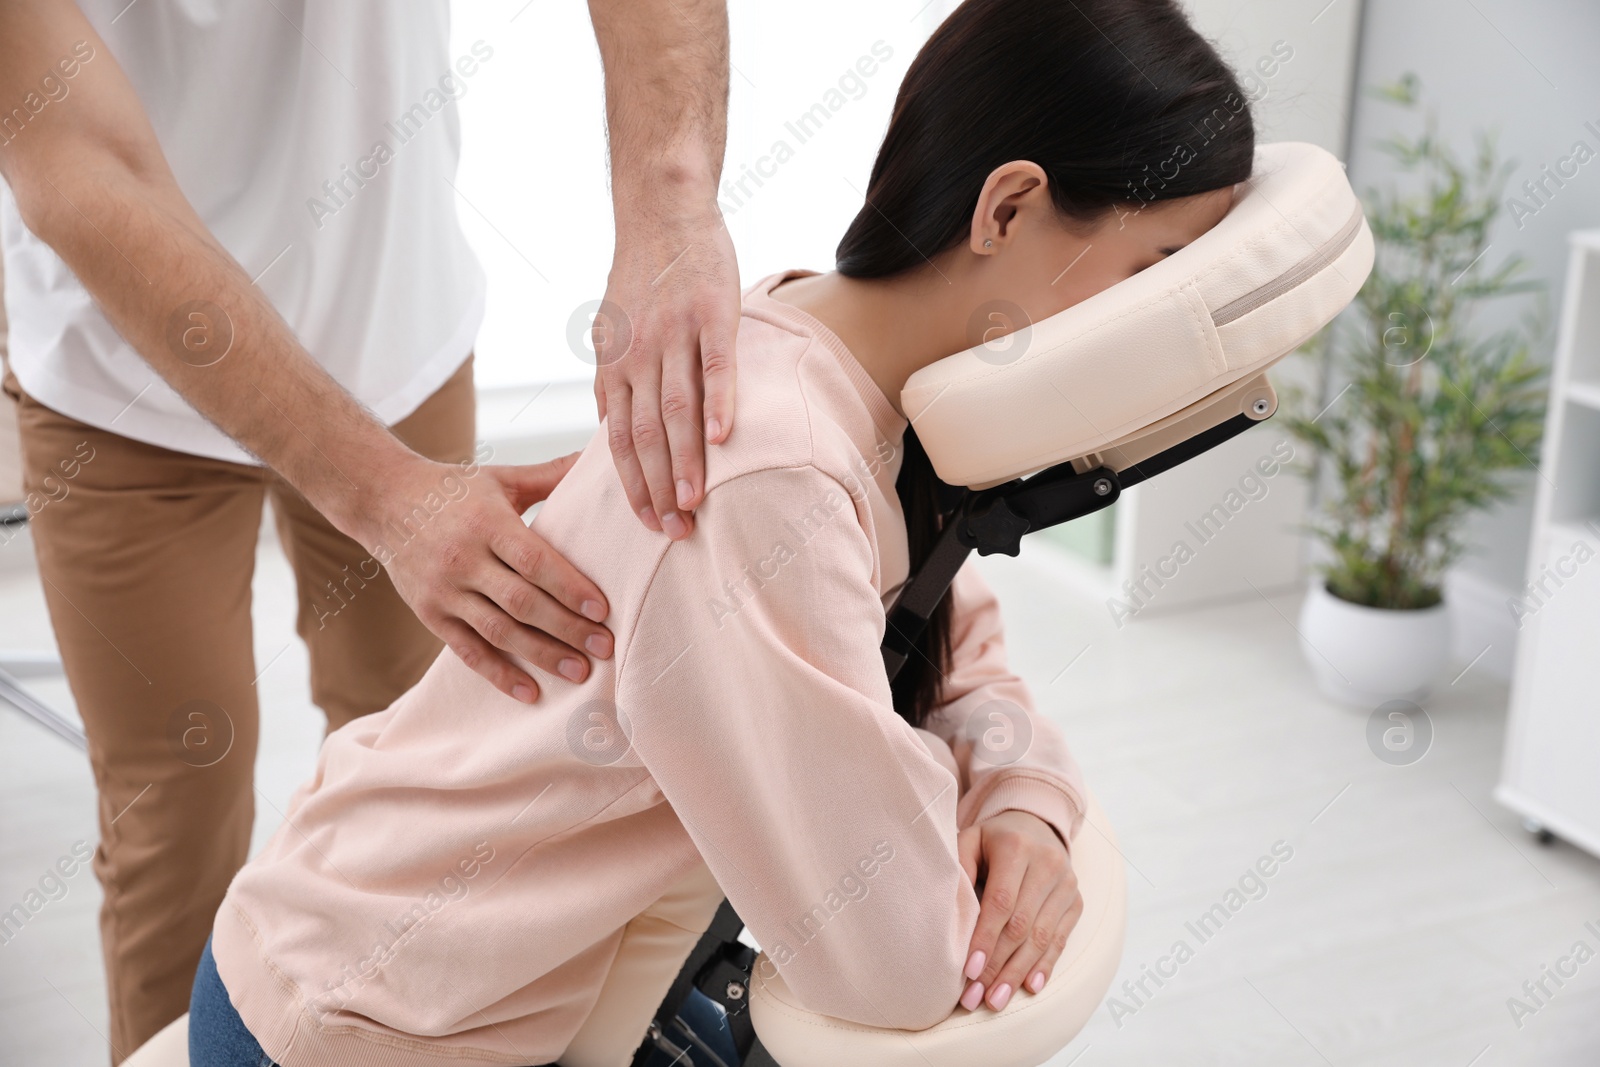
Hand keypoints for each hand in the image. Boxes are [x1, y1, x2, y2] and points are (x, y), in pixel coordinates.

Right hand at [355, 452, 611, 701]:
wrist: (384, 502)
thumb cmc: (455, 490)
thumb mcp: (502, 479)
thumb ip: (551, 475)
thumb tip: (599, 454)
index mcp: (487, 523)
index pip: (533, 560)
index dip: (568, 587)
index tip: (602, 609)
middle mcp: (463, 559)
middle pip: (521, 602)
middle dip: (566, 628)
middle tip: (606, 647)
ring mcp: (444, 591)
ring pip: (498, 631)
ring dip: (541, 656)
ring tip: (579, 672)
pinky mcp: (430, 614)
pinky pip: (467, 651)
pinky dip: (499, 675)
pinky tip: (531, 693)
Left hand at [595, 206, 739, 540]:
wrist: (661, 209)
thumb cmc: (643, 275)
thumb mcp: (612, 329)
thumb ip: (614, 380)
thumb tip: (610, 429)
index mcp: (614, 365)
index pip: (620, 439)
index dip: (632, 485)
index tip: (647, 525)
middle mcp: (637, 355)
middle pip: (645, 435)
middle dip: (657, 488)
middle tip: (674, 532)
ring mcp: (674, 334)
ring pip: (677, 409)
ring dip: (685, 461)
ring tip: (695, 502)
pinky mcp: (711, 313)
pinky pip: (715, 365)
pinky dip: (720, 402)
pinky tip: (724, 439)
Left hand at [956, 810, 1080, 1011]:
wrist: (1035, 825)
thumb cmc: (992, 840)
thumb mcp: (970, 841)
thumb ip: (959, 869)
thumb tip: (950, 913)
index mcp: (1016, 847)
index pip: (1001, 901)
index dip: (985, 938)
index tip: (969, 971)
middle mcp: (1048, 864)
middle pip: (1022, 925)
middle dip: (998, 966)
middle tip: (976, 997)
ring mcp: (1067, 884)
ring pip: (1042, 938)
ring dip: (1018, 973)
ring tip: (996, 1000)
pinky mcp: (1076, 901)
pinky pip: (1061, 939)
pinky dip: (1044, 966)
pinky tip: (1028, 987)